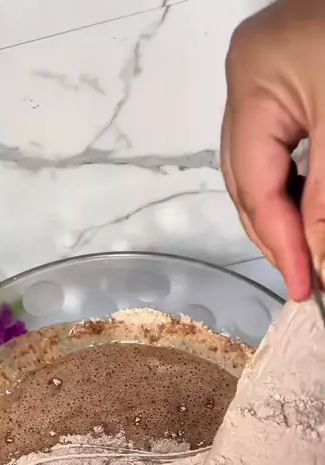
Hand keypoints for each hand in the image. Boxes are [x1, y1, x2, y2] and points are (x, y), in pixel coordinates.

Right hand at [221, 0, 324, 300]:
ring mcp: (260, 79)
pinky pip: (274, 150)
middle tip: (307, 280)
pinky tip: (306, 214)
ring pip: (257, 170)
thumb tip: (320, 257)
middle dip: (277, 236)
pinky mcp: (281, 83)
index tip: (307, 287)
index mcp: (254, 78)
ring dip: (280, 216)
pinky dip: (290, 187)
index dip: (283, 243)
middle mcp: (245, 80)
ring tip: (305, 255)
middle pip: (247, 182)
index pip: (258, 184)